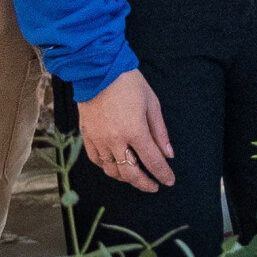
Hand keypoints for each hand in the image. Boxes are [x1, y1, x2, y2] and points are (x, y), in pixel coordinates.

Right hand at [78, 69, 174, 191]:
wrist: (98, 70)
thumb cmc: (129, 84)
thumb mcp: (152, 104)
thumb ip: (160, 132)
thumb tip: (168, 154)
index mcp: (135, 131)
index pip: (152, 161)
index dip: (163, 174)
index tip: (169, 181)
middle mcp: (115, 140)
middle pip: (130, 173)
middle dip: (144, 183)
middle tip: (153, 186)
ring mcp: (98, 140)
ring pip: (111, 170)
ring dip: (125, 177)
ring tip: (136, 176)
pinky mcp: (86, 136)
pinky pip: (96, 160)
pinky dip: (107, 167)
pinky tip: (115, 166)